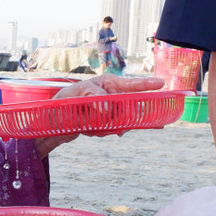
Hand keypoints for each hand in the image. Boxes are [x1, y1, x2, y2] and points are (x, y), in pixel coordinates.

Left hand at [34, 74, 166, 157]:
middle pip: (130, 108)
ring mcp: (111, 110)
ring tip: (90, 125)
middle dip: (121, 117)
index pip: (132, 84)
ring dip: (107, 127)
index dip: (147, 84)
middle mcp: (113, 95)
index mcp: (109, 83)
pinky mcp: (107, 123)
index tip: (162, 84)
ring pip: (122, 122)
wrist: (54, 122)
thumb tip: (108, 108)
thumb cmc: (64, 100)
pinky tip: (89, 130)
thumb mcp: (77, 93)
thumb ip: (94, 96)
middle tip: (107, 122)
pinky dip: (101, 132)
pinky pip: (113, 130)